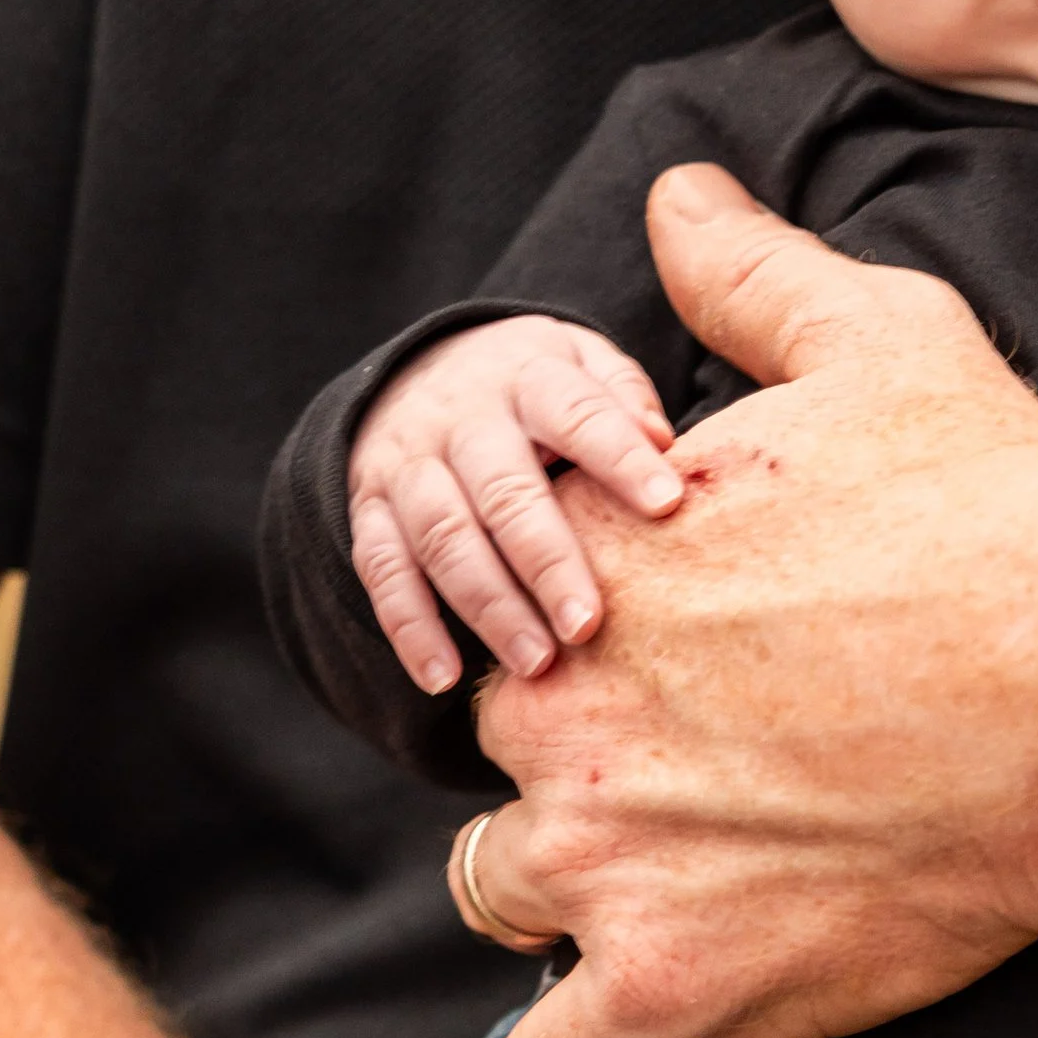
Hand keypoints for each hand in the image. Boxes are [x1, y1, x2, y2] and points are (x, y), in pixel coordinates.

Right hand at [347, 316, 683, 692]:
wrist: (418, 365)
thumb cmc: (531, 385)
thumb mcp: (580, 360)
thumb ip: (620, 395)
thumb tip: (662, 440)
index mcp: (528, 378)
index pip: (576, 414)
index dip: (620, 458)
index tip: (667, 505)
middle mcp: (461, 420)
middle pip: (504, 492)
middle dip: (546, 562)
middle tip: (587, 625)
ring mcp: (408, 465)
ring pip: (443, 538)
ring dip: (488, 607)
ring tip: (536, 663)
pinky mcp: (370, 508)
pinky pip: (381, 571)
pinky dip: (409, 628)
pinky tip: (444, 677)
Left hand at [429, 168, 1037, 1037]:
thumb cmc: (1007, 514)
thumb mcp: (882, 345)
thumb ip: (754, 275)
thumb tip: (676, 195)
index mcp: (601, 552)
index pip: (516, 577)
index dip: (578, 601)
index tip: (640, 621)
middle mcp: (570, 701)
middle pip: (501, 729)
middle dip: (565, 737)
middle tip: (665, 749)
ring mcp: (607, 854)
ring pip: (500, 885)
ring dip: (543, 885)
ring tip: (602, 897)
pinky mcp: (667, 985)